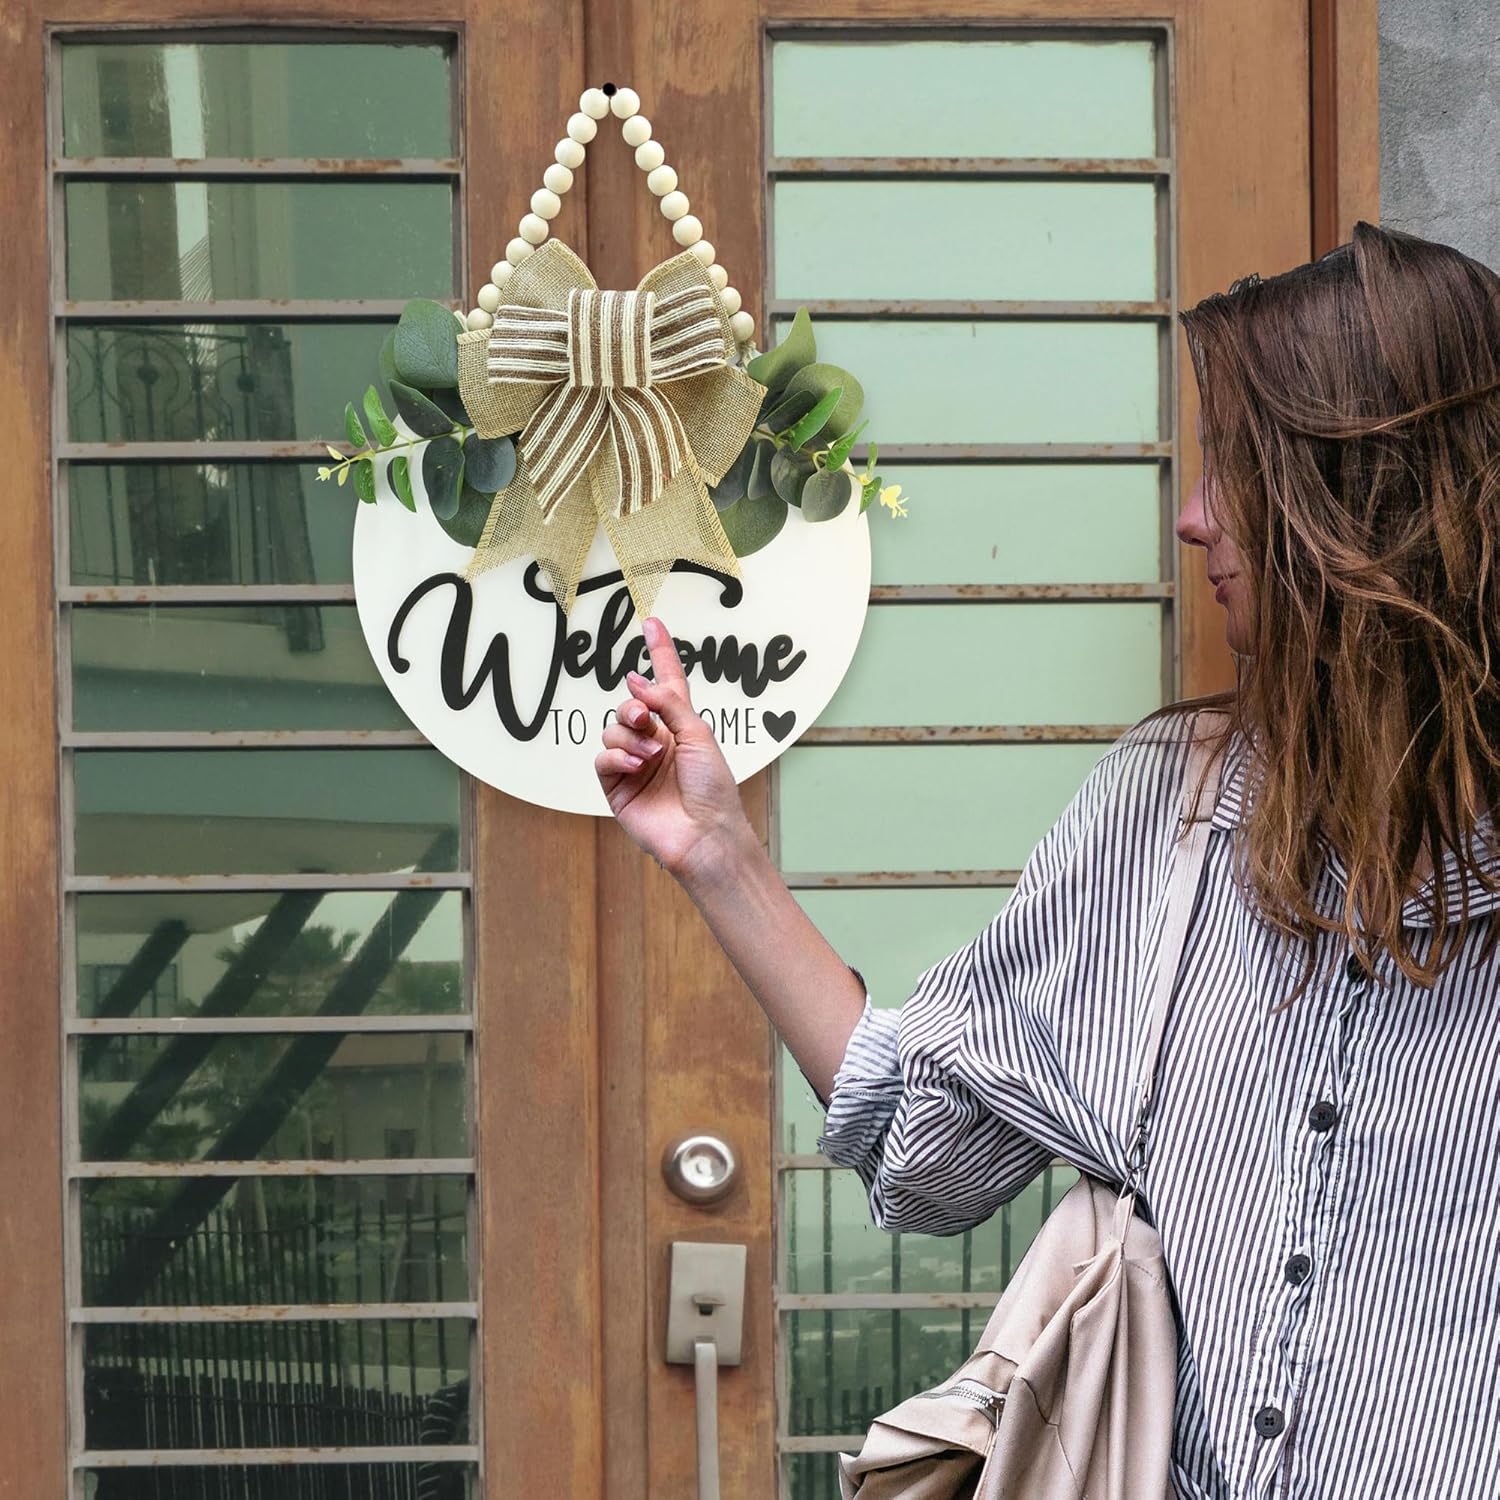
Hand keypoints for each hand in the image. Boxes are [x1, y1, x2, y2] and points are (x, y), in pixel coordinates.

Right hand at [595, 616, 752, 878]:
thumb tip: (636, 680)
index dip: (660, 653)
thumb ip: (667, 704)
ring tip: (651, 756)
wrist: (705, 834)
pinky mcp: (617, 787)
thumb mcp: (698, 735)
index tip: (651, 623)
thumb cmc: (713, 788)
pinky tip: (637, 766)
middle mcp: (654, 741)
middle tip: (643, 716)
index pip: (666, 683)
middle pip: (629, 705)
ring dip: (630, 737)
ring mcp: (633, 764)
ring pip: (612, 730)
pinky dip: (617, 757)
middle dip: (633, 706)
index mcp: (680, 727)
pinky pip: (603, 759)